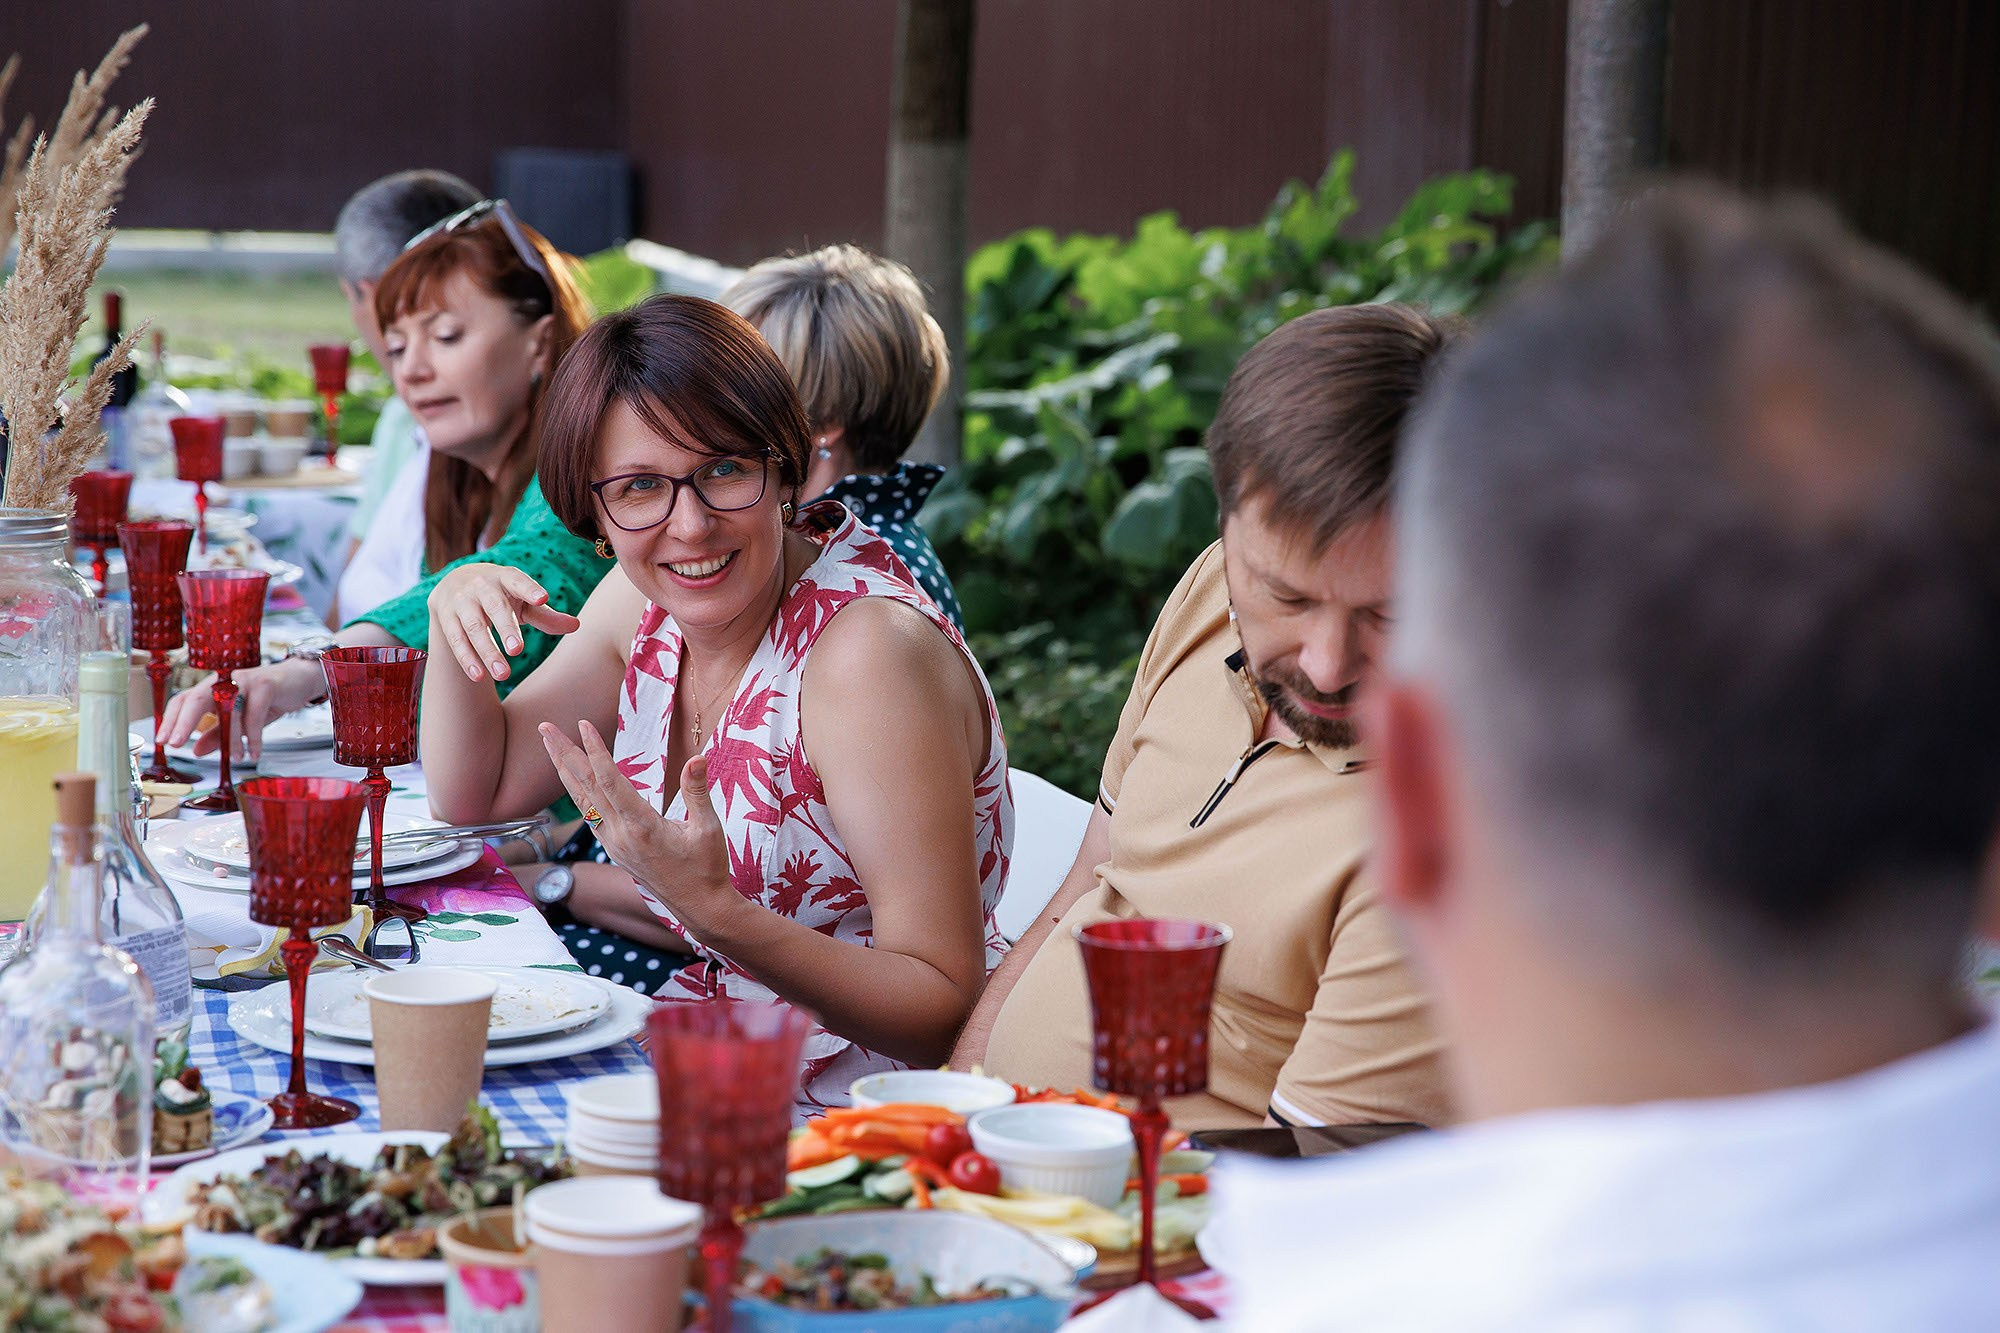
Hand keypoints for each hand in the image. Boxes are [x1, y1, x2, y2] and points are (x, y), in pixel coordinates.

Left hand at [158, 657, 324, 760]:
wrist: (300, 680)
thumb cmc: (268, 698)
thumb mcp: (239, 720)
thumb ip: (217, 734)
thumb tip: (195, 750)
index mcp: (213, 688)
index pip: (184, 700)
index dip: (171, 720)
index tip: (163, 741)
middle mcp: (224, 681)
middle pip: (196, 699)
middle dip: (184, 723)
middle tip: (176, 744)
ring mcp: (244, 680)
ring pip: (228, 712)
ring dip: (232, 740)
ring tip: (236, 757)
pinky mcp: (264, 684)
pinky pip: (254, 716)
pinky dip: (254, 738)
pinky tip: (254, 752)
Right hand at [428, 564, 580, 683]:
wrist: (453, 583)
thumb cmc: (500, 595)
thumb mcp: (522, 601)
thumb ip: (546, 615)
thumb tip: (576, 626)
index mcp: (505, 577)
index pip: (518, 580)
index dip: (530, 588)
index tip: (543, 598)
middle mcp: (481, 586)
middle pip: (495, 607)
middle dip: (506, 628)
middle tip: (517, 650)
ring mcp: (461, 601)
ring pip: (473, 627)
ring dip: (487, 651)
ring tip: (503, 675)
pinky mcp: (446, 617)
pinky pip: (455, 640)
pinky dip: (466, 659)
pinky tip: (479, 676)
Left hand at [538, 720, 732, 929]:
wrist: (698, 906)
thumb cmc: (707, 867)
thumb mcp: (708, 828)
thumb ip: (697, 791)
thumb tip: (697, 757)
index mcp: (641, 827)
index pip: (609, 781)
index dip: (594, 750)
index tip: (583, 724)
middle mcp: (619, 835)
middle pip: (584, 787)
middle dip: (564, 754)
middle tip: (545, 727)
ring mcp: (613, 844)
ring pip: (581, 801)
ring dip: (564, 771)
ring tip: (550, 745)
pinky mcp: (614, 849)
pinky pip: (588, 815)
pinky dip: (577, 792)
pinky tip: (572, 780)